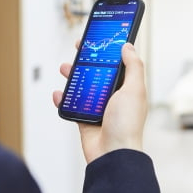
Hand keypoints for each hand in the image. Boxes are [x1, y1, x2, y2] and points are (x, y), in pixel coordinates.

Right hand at [53, 43, 147, 163]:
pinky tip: (59, 93)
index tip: (98, 39)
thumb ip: (133, 66)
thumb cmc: (127, 124)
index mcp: (127, 89)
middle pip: (97, 73)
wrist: (113, 154)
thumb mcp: (134, 89)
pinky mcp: (85, 120)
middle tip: (78, 50)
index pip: (117, 64)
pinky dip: (63, 99)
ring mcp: (99, 109)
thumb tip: (129, 46)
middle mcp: (114, 97)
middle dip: (86, 61)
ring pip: (83, 87)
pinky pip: (72, 106)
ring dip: (72, 77)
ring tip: (65, 68)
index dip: (107, 51)